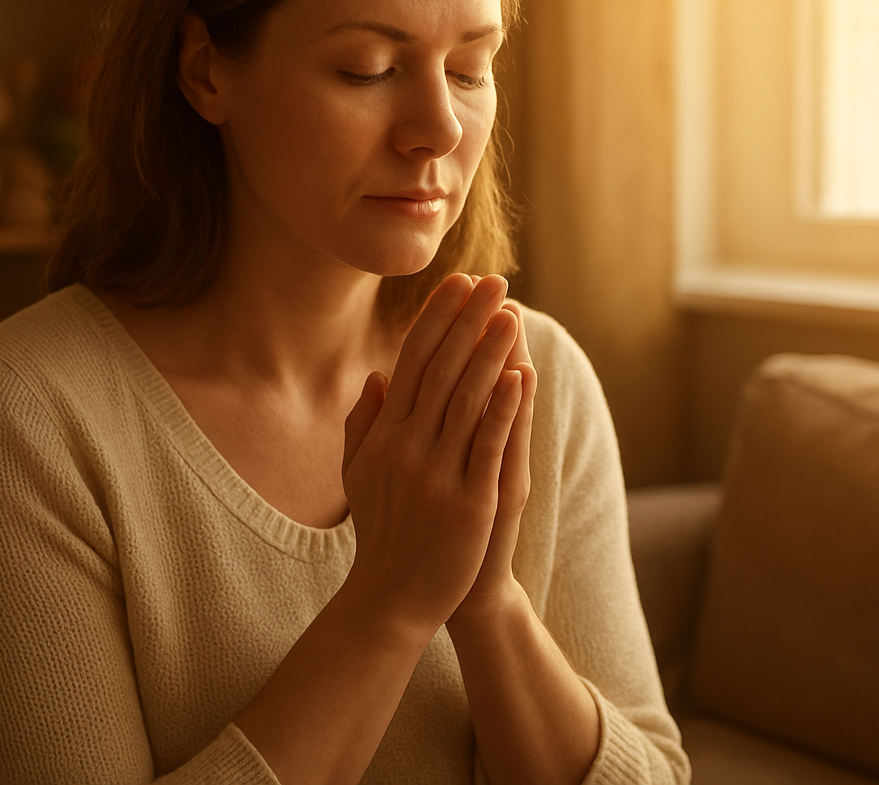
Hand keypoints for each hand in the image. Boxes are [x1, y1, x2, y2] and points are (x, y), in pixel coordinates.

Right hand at [341, 274, 522, 638]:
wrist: (392, 599)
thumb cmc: (382, 532)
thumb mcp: (360, 473)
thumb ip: (364, 423)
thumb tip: (375, 376)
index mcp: (384, 434)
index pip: (412, 361)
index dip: (436, 318)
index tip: (458, 282)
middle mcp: (405, 446)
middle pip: (440, 369)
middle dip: (468, 321)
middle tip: (495, 280)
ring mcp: (435, 474)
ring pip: (465, 399)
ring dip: (489, 352)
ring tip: (511, 313)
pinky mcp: (466, 502)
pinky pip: (486, 446)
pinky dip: (502, 409)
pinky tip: (519, 376)